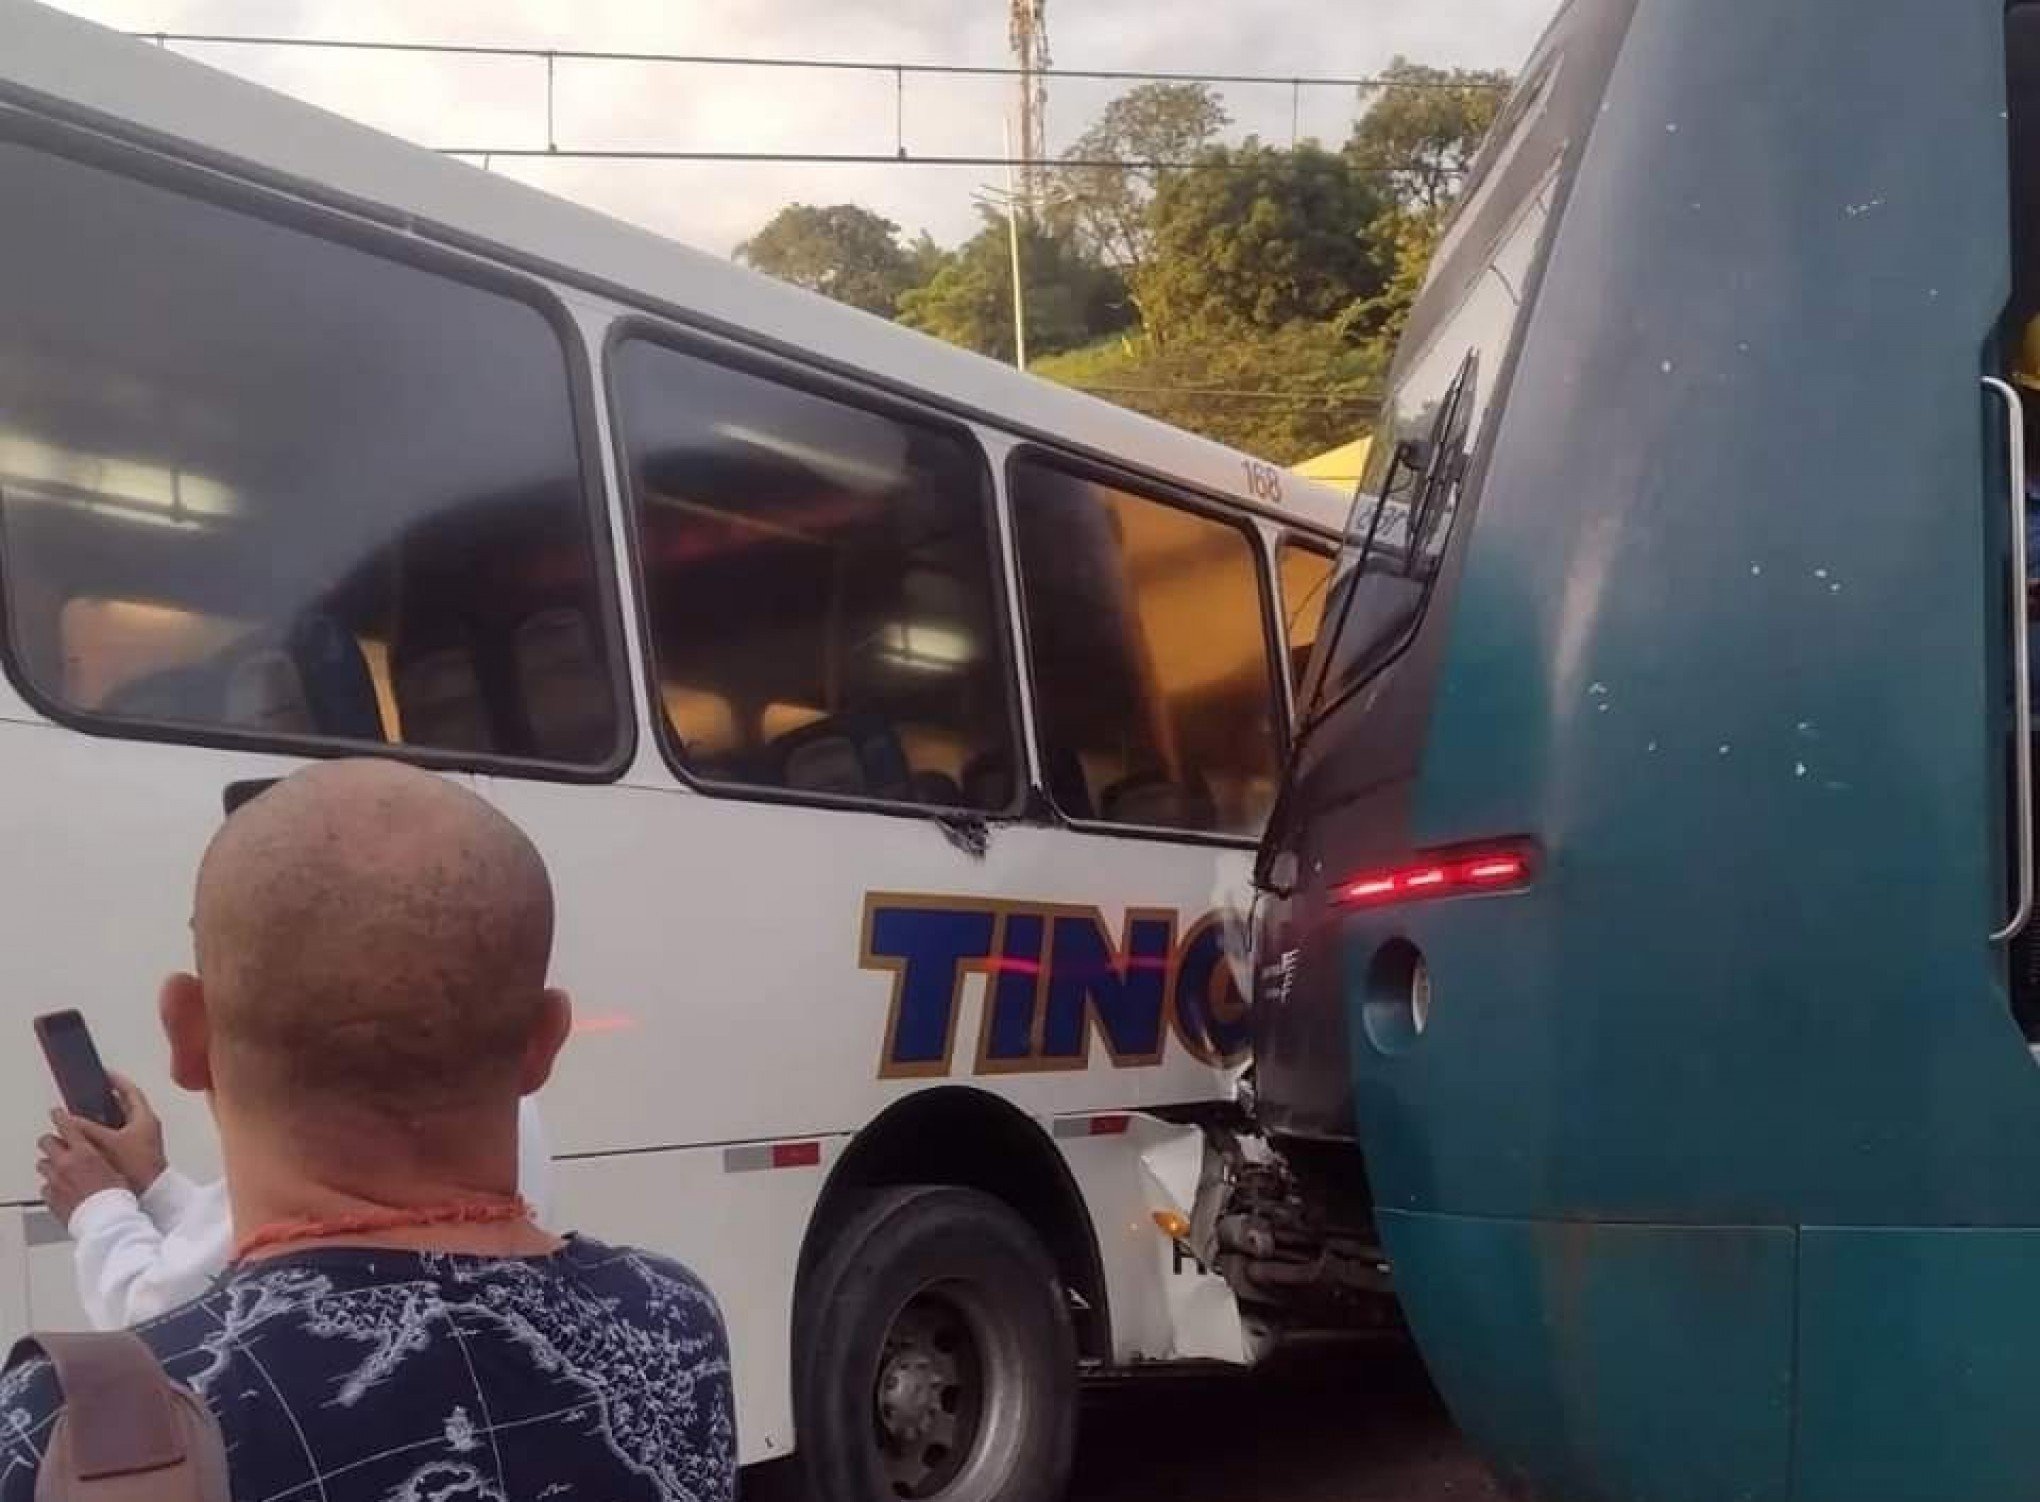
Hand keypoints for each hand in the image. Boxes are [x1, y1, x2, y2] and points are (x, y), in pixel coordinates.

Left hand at [37, 1114, 123, 1226]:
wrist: (106, 1220)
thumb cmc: (117, 1196)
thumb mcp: (117, 1168)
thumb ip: (101, 1157)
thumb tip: (100, 1153)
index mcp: (84, 1152)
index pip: (66, 1125)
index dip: (60, 1116)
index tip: (57, 1112)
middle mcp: (65, 1163)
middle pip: (46, 1142)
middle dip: (51, 1141)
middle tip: (58, 1142)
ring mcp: (55, 1180)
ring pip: (43, 1164)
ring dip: (51, 1163)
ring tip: (61, 1168)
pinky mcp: (50, 1196)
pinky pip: (45, 1185)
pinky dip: (52, 1184)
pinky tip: (62, 1187)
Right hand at [68, 1073, 166, 1193]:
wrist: (152, 1191)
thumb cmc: (138, 1167)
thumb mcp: (109, 1143)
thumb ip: (89, 1129)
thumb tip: (71, 1119)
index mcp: (145, 1118)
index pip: (131, 1091)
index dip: (117, 1081)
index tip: (104, 1073)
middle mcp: (146, 1125)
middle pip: (125, 1105)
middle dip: (107, 1099)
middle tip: (91, 1093)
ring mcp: (142, 1138)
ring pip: (121, 1121)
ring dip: (104, 1117)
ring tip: (86, 1113)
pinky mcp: (136, 1151)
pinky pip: (119, 1134)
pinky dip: (105, 1132)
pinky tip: (91, 1137)